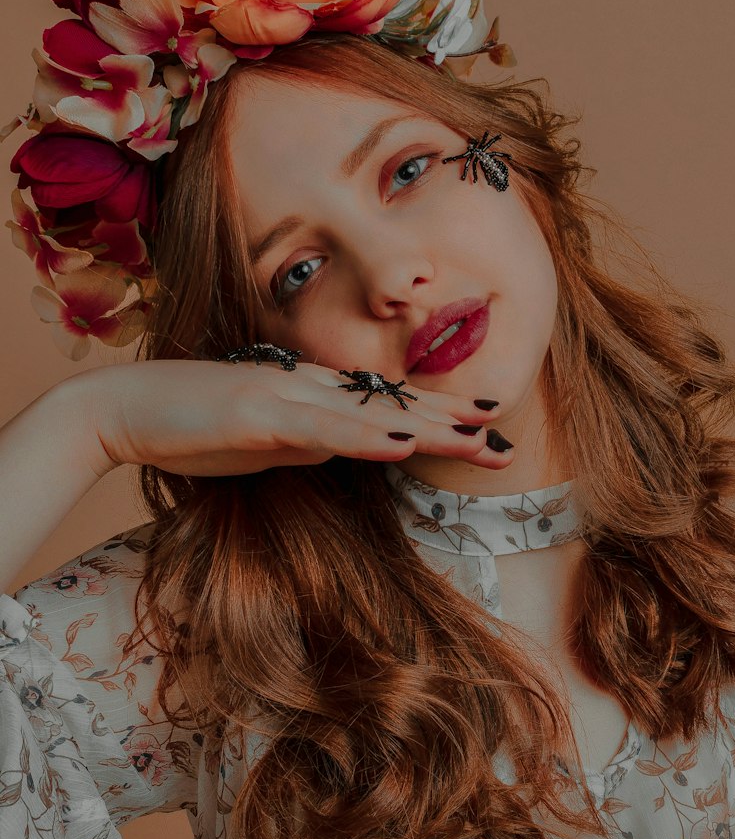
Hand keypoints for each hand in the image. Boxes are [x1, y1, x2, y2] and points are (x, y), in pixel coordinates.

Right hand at [68, 359, 513, 477]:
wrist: (122, 411)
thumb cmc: (190, 427)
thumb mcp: (265, 446)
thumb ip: (310, 444)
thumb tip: (349, 449)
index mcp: (312, 397)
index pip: (387, 409)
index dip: (440, 418)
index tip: (488, 432)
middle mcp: (308, 389)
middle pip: (394, 407)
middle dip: (453, 423)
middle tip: (507, 440)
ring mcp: (285, 398)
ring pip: (371, 414)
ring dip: (428, 426)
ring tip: (478, 438)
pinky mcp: (258, 414)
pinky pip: (321, 428)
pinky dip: (365, 436)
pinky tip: (401, 443)